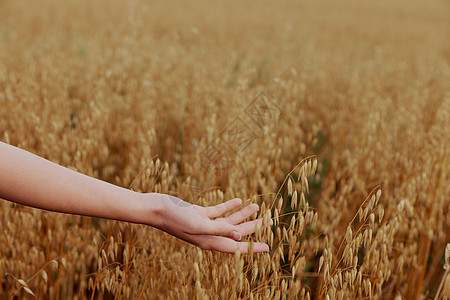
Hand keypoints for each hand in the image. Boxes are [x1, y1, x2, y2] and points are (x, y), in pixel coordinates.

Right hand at [147, 194, 271, 252]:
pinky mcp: (199, 214)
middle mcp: (209, 235)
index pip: (236, 247)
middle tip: (271, 221)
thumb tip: (239, 235)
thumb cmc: (175, 218)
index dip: (253, 247)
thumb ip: (219, 229)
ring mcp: (204, 224)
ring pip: (229, 220)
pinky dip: (229, 206)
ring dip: (243, 214)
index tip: (268, 247)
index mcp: (209, 241)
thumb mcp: (199, 224)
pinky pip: (218, 211)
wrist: (156, 208)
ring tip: (257, 206)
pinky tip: (238, 200)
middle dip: (254, 227)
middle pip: (237, 232)